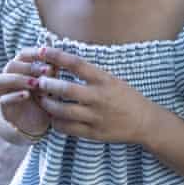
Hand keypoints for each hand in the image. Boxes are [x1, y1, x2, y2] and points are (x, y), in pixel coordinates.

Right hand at [0, 47, 55, 137]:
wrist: (35, 122)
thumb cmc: (44, 99)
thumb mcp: (50, 85)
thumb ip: (52, 73)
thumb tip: (57, 60)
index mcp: (21, 69)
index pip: (23, 55)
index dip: (33, 53)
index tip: (47, 53)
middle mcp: (9, 78)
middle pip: (11, 65)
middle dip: (29, 67)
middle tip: (47, 70)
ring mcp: (4, 93)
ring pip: (1, 79)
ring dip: (19, 79)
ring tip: (36, 83)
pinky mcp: (3, 108)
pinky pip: (3, 100)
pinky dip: (14, 96)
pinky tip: (27, 95)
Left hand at [32, 47, 155, 144]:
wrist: (144, 122)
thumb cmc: (126, 97)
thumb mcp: (112, 80)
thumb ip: (91, 74)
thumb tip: (65, 62)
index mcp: (104, 80)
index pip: (76, 64)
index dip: (57, 56)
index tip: (43, 51)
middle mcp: (99, 97)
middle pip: (65, 88)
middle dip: (48, 84)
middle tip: (39, 82)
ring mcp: (95, 117)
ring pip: (62, 111)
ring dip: (48, 105)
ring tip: (43, 100)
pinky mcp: (93, 133)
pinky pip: (67, 128)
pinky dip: (56, 123)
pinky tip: (53, 118)